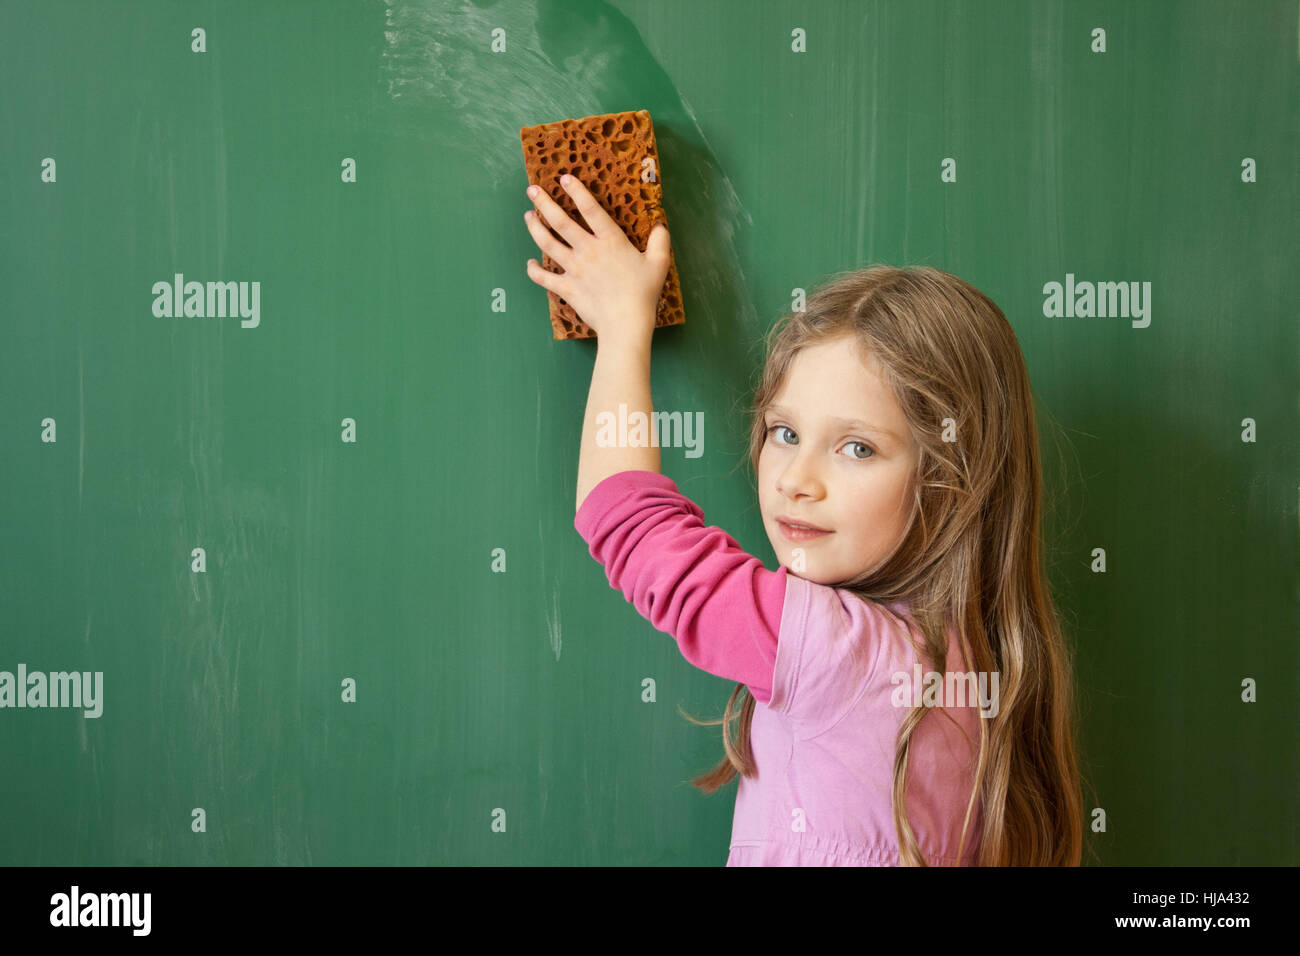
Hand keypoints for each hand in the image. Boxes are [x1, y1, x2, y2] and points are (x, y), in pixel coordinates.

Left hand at [523, 173, 670, 340]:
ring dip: (535, 228)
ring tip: (528, 216)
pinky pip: (543, 277)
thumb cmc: (643, 294)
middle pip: (560, 221)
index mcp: (610, 241)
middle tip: (532, 190)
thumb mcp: (659, 263)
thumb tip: (660, 225)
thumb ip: (659, 241)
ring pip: (547, 243)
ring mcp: (574, 269)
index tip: (564, 178)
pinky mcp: (566, 288)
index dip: (576, 190)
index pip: (590, 208)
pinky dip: (533, 270)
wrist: (625, 323)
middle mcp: (588, 250)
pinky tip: (530, 262)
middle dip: (543, 203)